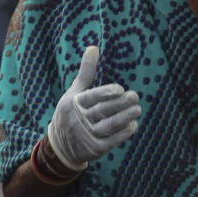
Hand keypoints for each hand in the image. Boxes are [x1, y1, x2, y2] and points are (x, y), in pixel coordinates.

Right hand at [46, 46, 140, 171]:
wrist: (60, 147)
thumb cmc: (70, 113)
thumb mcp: (73, 93)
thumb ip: (85, 73)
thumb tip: (93, 48)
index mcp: (74, 105)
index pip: (91, 98)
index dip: (105, 93)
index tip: (120, 89)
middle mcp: (79, 120)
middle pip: (102, 111)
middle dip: (120, 104)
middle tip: (135, 96)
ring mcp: (87, 136)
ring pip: (108, 126)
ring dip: (124, 118)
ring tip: (137, 110)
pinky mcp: (95, 148)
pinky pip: (111, 141)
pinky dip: (122, 134)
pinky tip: (133, 125)